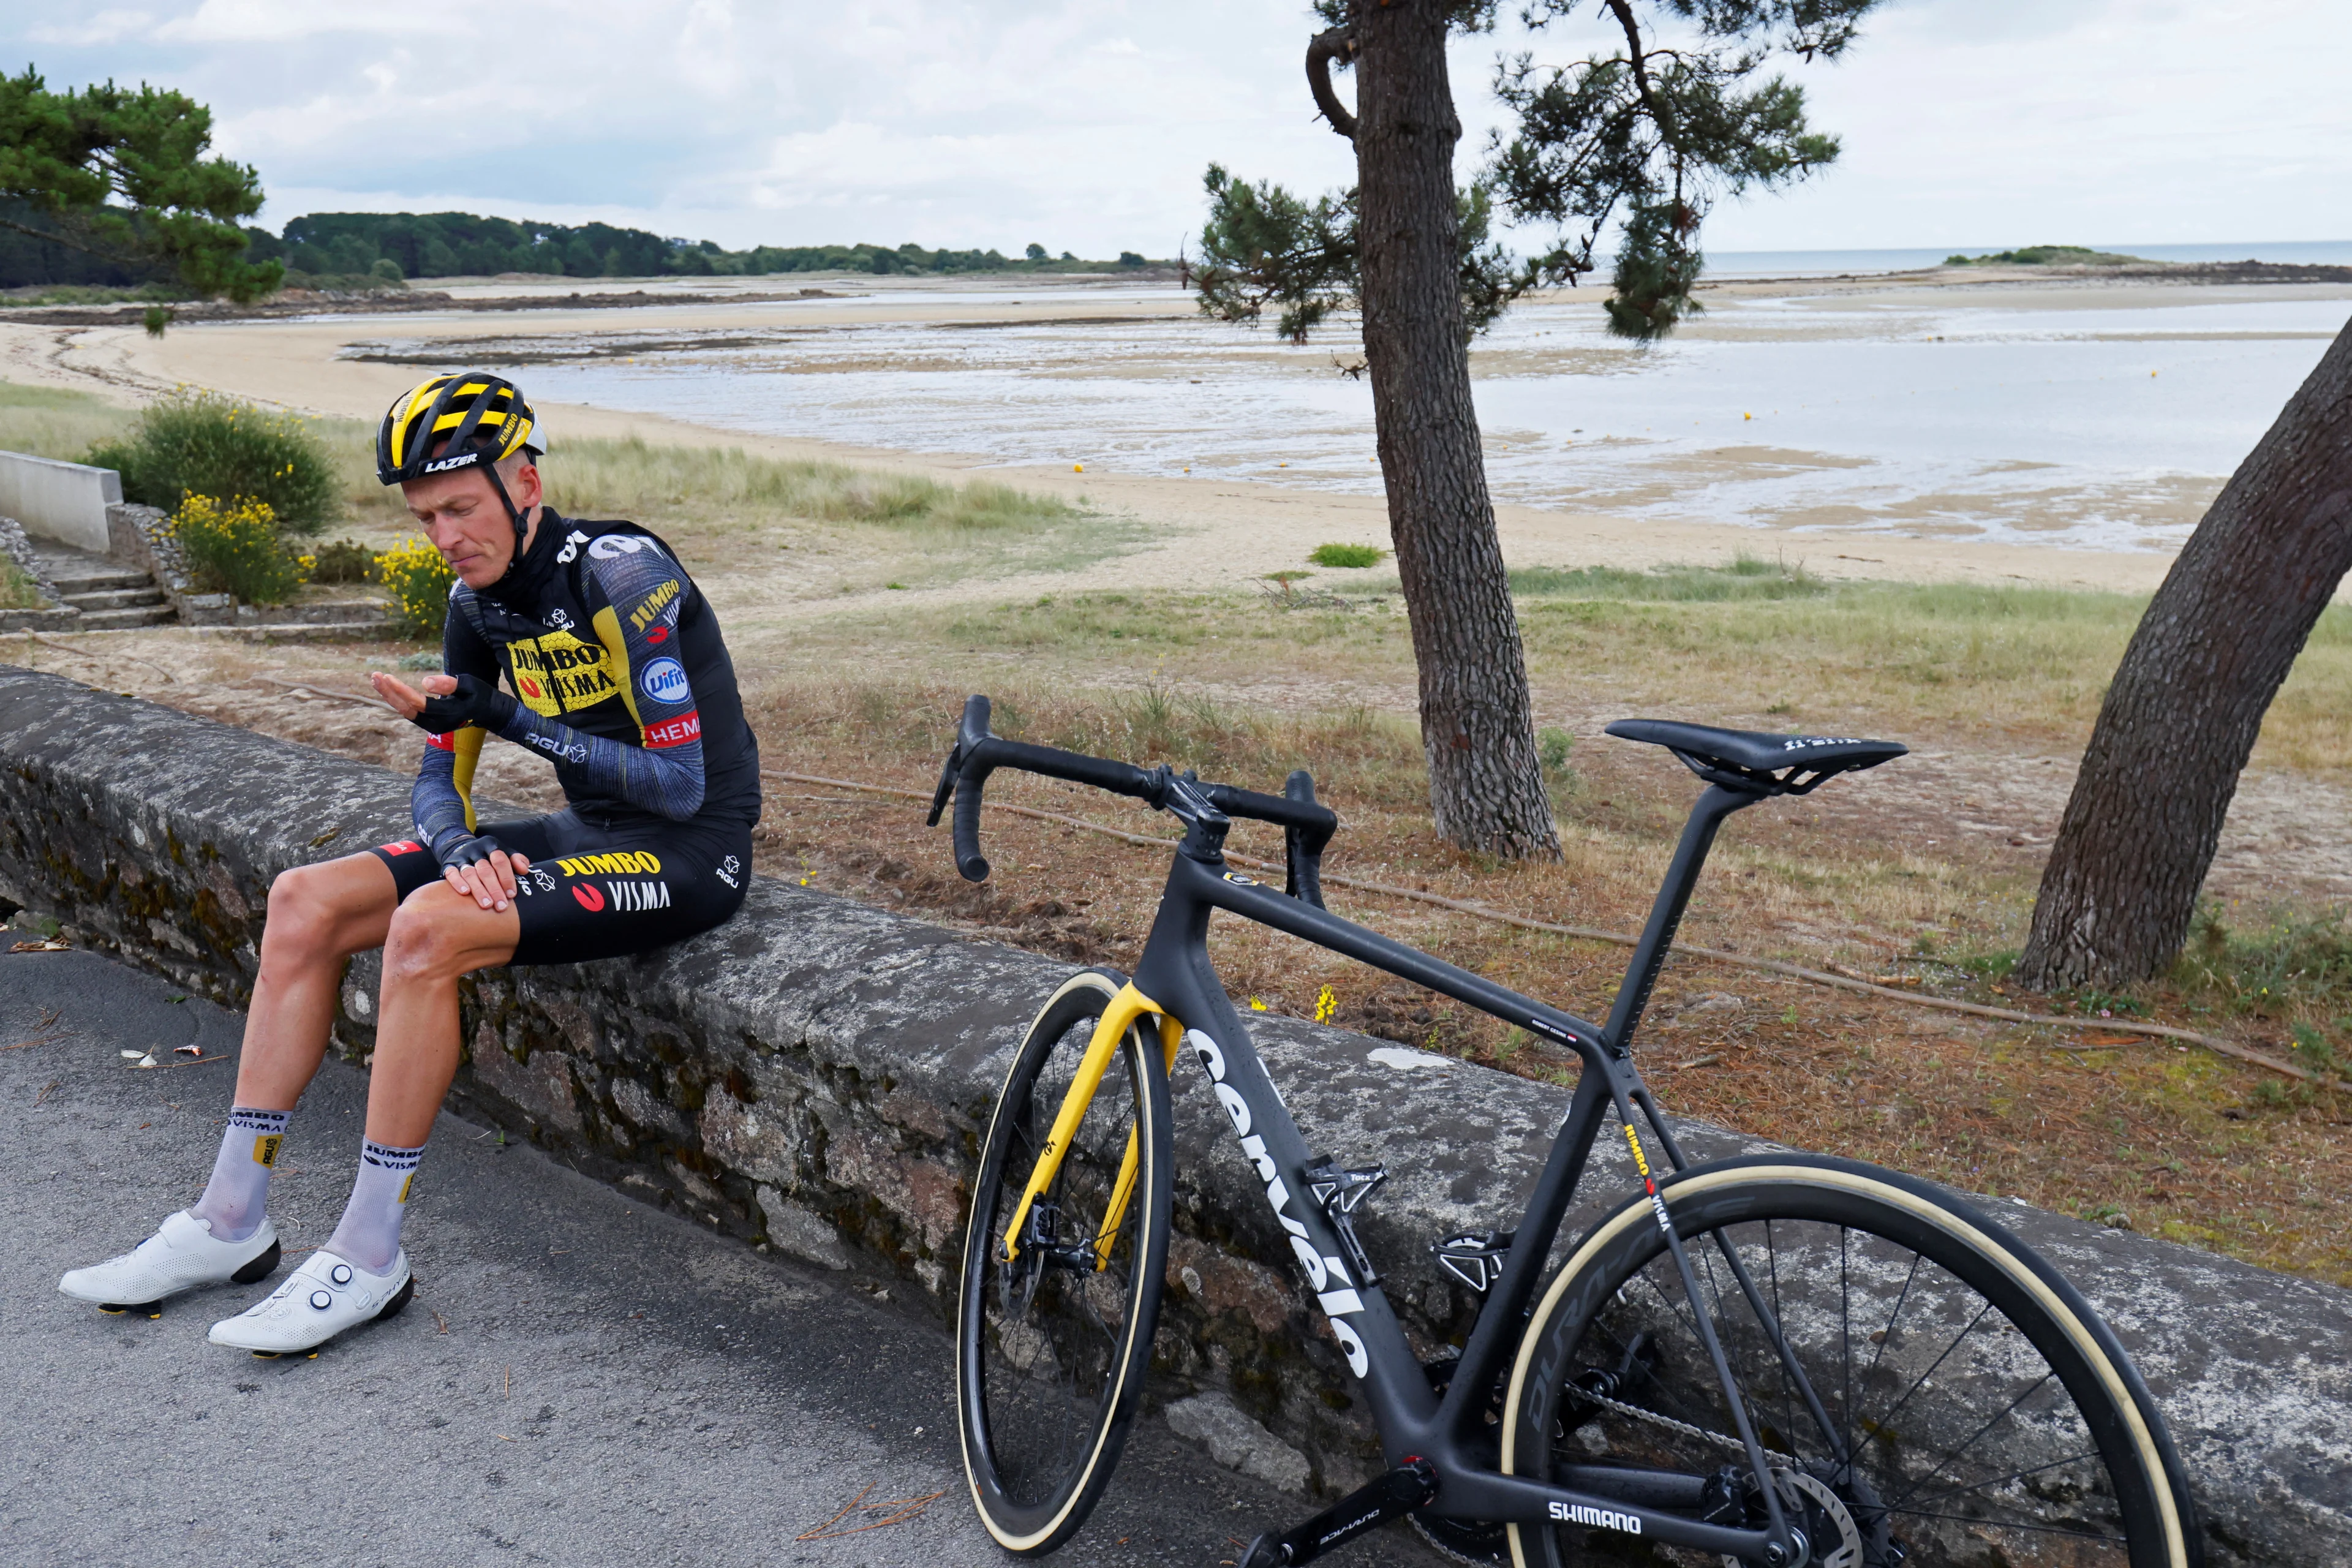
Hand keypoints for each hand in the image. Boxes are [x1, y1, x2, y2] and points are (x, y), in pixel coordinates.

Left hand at [373, 671, 512, 733]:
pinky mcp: (429, 722)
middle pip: (407, 709)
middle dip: (388, 693)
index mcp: (447, 715)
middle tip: (374, 676)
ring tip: (375, 679)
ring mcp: (432, 726)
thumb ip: (449, 684)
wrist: (489, 712)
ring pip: (405, 711)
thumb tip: (424, 682)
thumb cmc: (481, 695)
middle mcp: (437, 724)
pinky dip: (397, 699)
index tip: (387, 677)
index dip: (401, 691)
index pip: (419, 704)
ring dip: (389, 695)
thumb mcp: (470, 685)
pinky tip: (387, 688)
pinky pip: (409, 711)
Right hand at [444, 848, 532, 911]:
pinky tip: (465, 893)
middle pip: (486, 870)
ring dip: (479, 890)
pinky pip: (452, 874)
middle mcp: (475, 851)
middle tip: (501, 906)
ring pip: (470, 873)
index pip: (500, 861)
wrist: (461, 848)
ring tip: (486, 905)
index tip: (512, 894)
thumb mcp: (504, 854)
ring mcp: (461, 858)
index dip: (507, 878)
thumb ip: (517, 860)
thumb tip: (525, 870)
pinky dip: (458, 883)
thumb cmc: (488, 857)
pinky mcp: (449, 865)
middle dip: (495, 889)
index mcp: (491, 847)